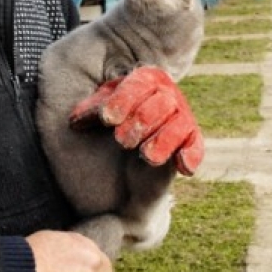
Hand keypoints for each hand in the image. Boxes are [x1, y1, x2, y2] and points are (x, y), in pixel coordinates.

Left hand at [69, 66, 204, 175]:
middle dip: (141, 119)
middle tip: (121, 140)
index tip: (107, 119)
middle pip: (163, 99)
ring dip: (163, 138)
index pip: (139, 82)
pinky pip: (194, 147)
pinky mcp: (182, 149)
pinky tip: (184, 168)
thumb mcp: (84, 122)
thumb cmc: (91, 146)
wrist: (107, 188)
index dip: (123, 99)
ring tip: (145, 155)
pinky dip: (191, 154)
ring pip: (180, 122)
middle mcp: (161, 99)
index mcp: (138, 84)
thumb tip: (77, 113)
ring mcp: (174, 123)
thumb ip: (85, 110)